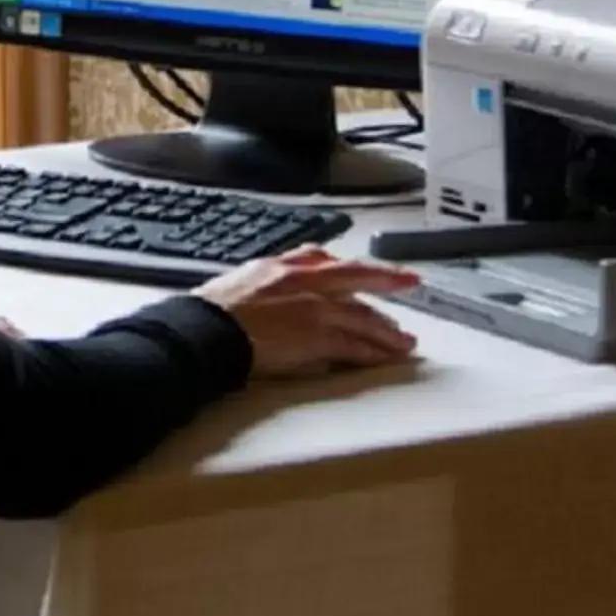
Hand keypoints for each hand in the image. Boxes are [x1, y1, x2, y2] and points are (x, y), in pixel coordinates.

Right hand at [192, 244, 420, 376]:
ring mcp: (313, 307)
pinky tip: (386, 357)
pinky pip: (355, 344)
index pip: (324, 259)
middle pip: (356, 277)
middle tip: (410, 283)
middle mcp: (303, 281)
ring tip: (404, 340)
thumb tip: (273, 298)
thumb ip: (263, 285)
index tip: (365, 265)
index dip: (348, 261)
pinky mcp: (317, 335)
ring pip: (361, 315)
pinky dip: (373, 351)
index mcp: (281, 266)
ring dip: (386, 329)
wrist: (206, 330)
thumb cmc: (211, 314)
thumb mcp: (237, 284)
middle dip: (387, 279)